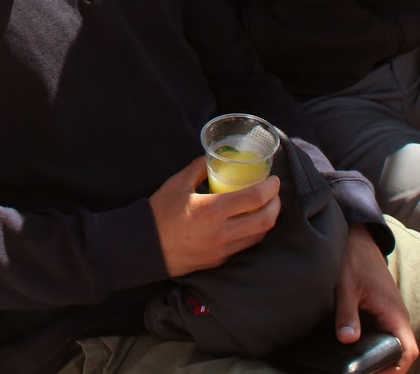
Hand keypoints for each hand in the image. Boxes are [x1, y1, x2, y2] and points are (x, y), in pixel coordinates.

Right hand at [149, 156, 281, 276]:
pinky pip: (244, 246)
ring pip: (258, 236)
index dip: (270, 188)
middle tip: (274, 193)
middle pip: (265, 221)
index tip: (274, 179)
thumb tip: (214, 158)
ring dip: (267, 220)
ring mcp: (222, 250)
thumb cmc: (158, 213)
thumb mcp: (177, 184)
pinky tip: (248, 222)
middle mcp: (221, 233)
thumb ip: (199, 168)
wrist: (143, 247)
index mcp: (212, 210)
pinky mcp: (219, 261)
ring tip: (265, 206)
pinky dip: (253, 232)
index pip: (254, 199)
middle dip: (276, 205)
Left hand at [332, 225, 416, 373]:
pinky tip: (355, 348)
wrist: (357, 237)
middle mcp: (396, 317)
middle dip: (384, 367)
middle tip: (361, 372)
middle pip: (399, 353)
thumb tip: (348, 339)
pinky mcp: (380, 311)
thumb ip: (347, 313)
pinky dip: (371, 344)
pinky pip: (382, 334)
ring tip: (357, 365)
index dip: (396, 369)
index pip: (407, 352)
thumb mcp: (346, 286)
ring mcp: (390, 315)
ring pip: (390, 344)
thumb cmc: (354, 258)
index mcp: (394, 313)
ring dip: (377, 355)